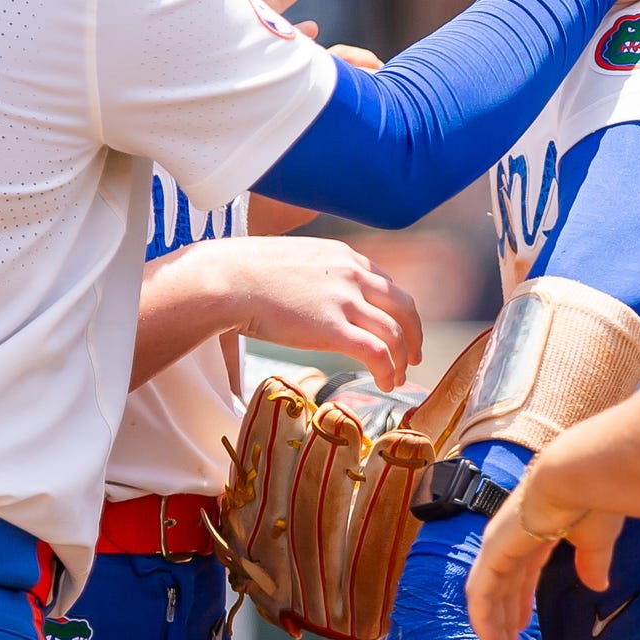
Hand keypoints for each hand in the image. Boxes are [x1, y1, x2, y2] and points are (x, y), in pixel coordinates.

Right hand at [206, 236, 422, 388]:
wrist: (226, 279)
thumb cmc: (243, 272)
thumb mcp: (290, 261)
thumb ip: (311, 277)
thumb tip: (303, 299)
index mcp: (343, 256)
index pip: (385, 283)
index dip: (396, 310)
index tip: (396, 328)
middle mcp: (352, 274)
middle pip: (403, 306)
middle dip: (413, 333)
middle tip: (412, 356)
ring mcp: (345, 301)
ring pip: (396, 333)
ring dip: (401, 359)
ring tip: (396, 378)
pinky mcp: (334, 329)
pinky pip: (378, 353)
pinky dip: (389, 370)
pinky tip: (385, 382)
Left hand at [467, 481, 623, 639]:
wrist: (580, 477)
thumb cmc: (594, 500)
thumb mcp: (597, 540)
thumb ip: (593, 563)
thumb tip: (599, 585)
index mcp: (538, 528)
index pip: (522, 571)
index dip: (520, 601)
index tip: (523, 627)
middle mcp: (512, 536)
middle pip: (503, 587)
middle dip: (505, 623)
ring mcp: (498, 544)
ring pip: (488, 596)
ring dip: (494, 631)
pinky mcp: (491, 552)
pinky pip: (481, 596)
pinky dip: (484, 623)